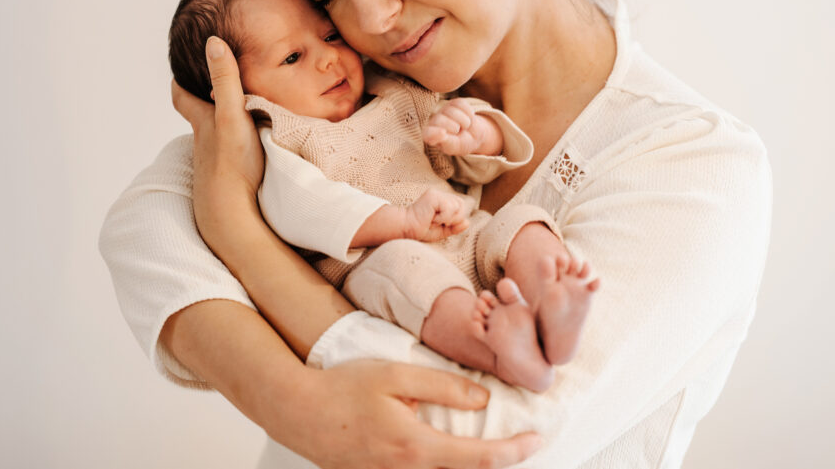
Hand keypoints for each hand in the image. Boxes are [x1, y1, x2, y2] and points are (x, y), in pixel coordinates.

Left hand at [171, 36, 263, 240]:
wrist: (233, 215)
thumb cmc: (232, 163)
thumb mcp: (231, 114)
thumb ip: (225, 80)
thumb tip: (213, 42)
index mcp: (204, 123)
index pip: (182, 98)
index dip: (179, 84)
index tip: (177, 73)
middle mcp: (204, 144)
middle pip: (197, 121)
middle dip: (199, 105)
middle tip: (208, 91)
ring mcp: (215, 167)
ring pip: (213, 143)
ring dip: (220, 132)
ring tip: (234, 122)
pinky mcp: (229, 184)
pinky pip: (229, 162)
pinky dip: (235, 154)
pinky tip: (247, 156)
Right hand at [281, 360, 541, 468]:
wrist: (297, 412)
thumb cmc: (343, 388)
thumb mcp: (395, 375)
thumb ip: (443, 386)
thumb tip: (483, 398)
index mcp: (416, 448)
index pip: (480, 458)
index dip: (515, 451)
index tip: (537, 439)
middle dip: (501, 463)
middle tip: (525, 445)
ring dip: (474, 466)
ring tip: (496, 450)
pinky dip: (448, 468)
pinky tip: (455, 455)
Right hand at [404, 188, 470, 241]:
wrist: (407, 228)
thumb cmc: (421, 229)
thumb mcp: (443, 231)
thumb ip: (455, 227)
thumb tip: (468, 222)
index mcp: (443, 200)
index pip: (461, 205)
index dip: (457, 217)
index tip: (443, 223)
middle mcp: (440, 195)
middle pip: (461, 205)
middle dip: (454, 218)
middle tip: (439, 222)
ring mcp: (436, 194)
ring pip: (457, 206)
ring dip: (448, 218)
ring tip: (435, 220)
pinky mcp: (433, 196)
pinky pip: (448, 207)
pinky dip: (443, 217)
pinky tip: (432, 218)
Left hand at [423, 98, 502, 155]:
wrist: (474, 136)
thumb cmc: (461, 144)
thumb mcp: (454, 147)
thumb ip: (446, 142)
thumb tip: (441, 132)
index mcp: (430, 135)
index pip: (427, 133)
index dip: (434, 133)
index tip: (443, 133)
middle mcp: (434, 121)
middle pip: (441, 120)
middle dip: (454, 127)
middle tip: (458, 133)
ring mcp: (444, 110)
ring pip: (452, 111)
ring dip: (464, 122)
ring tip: (464, 127)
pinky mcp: (454, 103)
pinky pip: (461, 104)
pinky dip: (468, 113)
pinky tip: (467, 118)